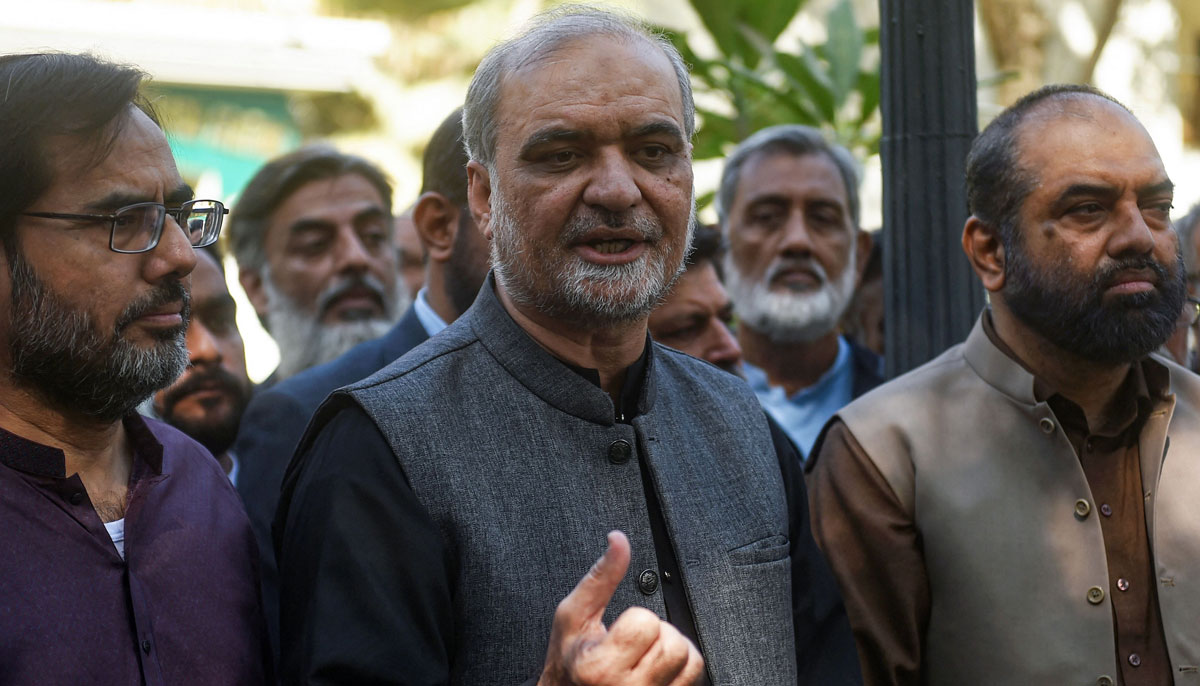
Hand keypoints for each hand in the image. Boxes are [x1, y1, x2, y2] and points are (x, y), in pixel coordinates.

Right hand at [537, 531, 704, 685]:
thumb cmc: (569, 661)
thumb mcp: (573, 615)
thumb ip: (600, 576)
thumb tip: (618, 540)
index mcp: (601, 667)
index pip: (646, 623)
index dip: (635, 618)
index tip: (618, 630)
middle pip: (672, 642)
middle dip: (656, 633)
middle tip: (631, 643)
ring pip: (689, 658)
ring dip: (672, 647)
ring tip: (645, 653)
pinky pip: (695, 675)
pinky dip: (683, 664)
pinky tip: (658, 664)